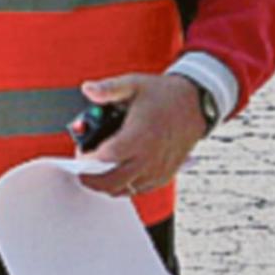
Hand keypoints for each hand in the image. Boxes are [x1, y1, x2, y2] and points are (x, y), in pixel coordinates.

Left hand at [75, 73, 206, 198]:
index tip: (81, 151)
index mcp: (139, 136)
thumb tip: (88, 89)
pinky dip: (125, 187)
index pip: (105, 157)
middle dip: (91, 178)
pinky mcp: (164, 175)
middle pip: (112, 181)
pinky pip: (140, 190)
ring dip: (107, 184)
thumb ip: (108, 88)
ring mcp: (157, 169)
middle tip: (82, 170)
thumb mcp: (133, 84)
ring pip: (125, 189)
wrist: (194, 104)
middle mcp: (149, 157)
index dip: (87, 157)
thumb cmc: (163, 95)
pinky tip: (117, 174)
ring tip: (97, 172)